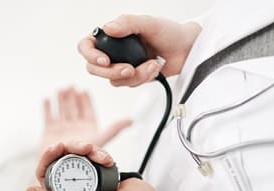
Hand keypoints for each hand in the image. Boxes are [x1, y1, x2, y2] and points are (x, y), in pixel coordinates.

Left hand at [27, 142, 180, 190]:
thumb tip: (28, 189)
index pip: (47, 174)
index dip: (48, 158)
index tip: (56, 147)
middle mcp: (74, 189)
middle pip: (62, 159)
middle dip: (71, 148)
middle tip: (83, 145)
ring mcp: (88, 178)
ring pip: (79, 154)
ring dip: (89, 150)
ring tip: (100, 156)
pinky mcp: (102, 170)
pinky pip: (94, 154)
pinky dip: (101, 153)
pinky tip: (108, 160)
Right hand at [40, 87, 131, 151]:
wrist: (60, 168)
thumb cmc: (81, 158)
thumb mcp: (101, 139)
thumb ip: (114, 129)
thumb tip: (131, 120)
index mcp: (88, 129)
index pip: (88, 112)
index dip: (86, 101)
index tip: (84, 91)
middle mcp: (75, 128)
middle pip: (74, 109)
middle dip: (73, 98)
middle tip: (71, 87)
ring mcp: (62, 129)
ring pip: (62, 110)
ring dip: (62, 100)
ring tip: (62, 90)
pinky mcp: (49, 132)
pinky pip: (49, 118)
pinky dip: (48, 108)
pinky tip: (47, 99)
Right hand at [78, 15, 200, 86]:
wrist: (186, 49)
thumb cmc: (169, 32)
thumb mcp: (148, 23)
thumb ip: (127, 23)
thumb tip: (107, 28)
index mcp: (111, 35)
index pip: (87, 46)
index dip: (91, 55)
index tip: (105, 60)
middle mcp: (114, 51)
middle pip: (95, 69)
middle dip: (112, 72)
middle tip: (128, 69)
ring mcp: (122, 65)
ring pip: (113, 80)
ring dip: (134, 75)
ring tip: (151, 64)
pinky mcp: (133, 77)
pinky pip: (129, 85)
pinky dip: (143, 78)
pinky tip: (153, 68)